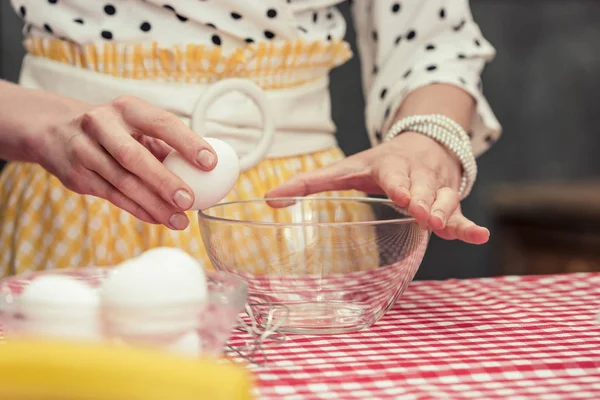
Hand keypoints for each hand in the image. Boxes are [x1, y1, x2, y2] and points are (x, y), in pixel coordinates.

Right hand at [34, 96, 216, 229]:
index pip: (162, 123)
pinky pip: (113, 197)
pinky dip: (138, 210)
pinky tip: (158, 219)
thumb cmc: (115, 131)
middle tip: (190, 201)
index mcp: (126, 108)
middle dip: (165, 181)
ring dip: (154, 205)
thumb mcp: (136, 126)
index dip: (187, 142)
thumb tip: (208, 170)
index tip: (210, 163)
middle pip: (135, 157)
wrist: (55, 131)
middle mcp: (101, 125)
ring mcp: (84, 150)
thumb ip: (166, 145)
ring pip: (123, 183)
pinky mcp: (76, 175)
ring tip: (180, 220)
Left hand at [266, 132, 489, 243]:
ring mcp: (436, 185)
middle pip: (423, 186)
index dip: (398, 184)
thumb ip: (309, 183)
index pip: (394, 174)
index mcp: (388, 166)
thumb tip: (269, 197)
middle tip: (423, 214)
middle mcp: (416, 173)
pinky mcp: (449, 198)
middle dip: (423, 200)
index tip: (401, 195)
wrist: (421, 142)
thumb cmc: (377, 163)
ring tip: (445, 227)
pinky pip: (460, 212)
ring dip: (446, 213)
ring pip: (444, 199)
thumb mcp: (345, 169)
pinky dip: (468, 225)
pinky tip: (479, 236)